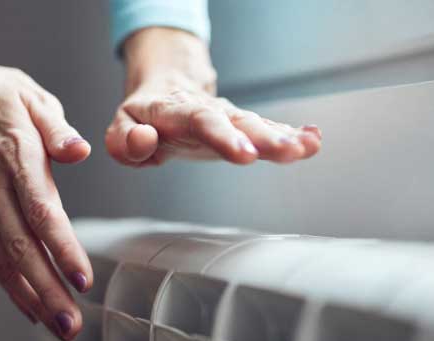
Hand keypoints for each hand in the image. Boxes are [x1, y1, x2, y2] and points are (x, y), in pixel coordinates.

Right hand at [0, 19, 90, 340]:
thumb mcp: (32, 95)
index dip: (61, 247)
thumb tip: (79, 150)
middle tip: (72, 324)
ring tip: (58, 328)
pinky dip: (11, 286)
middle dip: (48, 290)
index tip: (82, 279)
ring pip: (4, 259)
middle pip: (21, 247)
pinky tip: (32, 309)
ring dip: (32, 298)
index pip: (40, 210)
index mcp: (14, 155)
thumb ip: (56, 127)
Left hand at [106, 28, 321, 165]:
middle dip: (263, 138)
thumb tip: (145, 140)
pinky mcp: (240, 128)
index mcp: (175, 112)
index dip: (224, 138)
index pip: (200, 122)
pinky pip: (268, 129)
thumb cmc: (143, 118)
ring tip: (306, 147)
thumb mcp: (120, 129)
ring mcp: (227, 118)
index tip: (245, 155)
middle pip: (237, 122)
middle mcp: (207, 112)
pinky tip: (313, 141)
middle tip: (286, 151)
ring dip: (282, 137)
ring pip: (256, 124)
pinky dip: (291, 135)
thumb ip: (125, 141)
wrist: (164, 92)